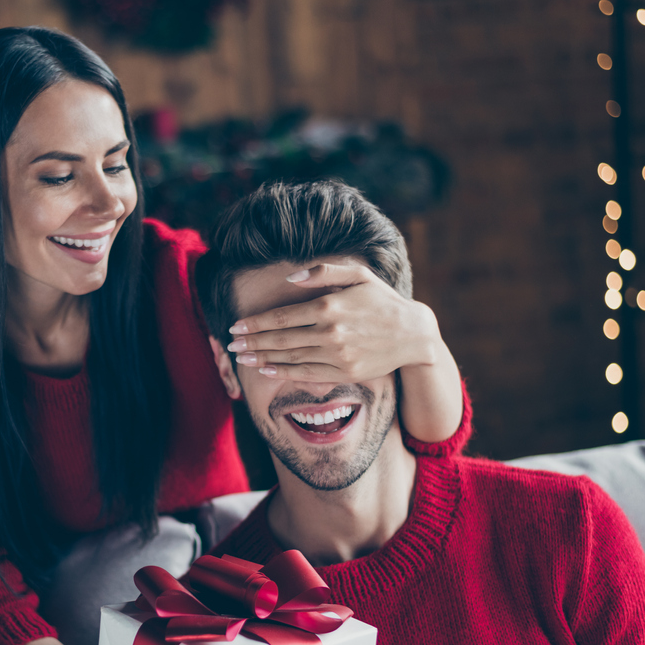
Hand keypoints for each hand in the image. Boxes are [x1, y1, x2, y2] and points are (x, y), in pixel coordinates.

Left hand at [226, 263, 440, 382]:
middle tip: (230, 345)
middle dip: (251, 342)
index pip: (281, 316)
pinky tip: (267, 369)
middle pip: (281, 339)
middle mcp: (331, 332)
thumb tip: (290, 278)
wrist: (414, 334)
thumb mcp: (358, 274)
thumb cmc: (382, 300)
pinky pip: (307, 374)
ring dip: (262, 358)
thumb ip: (322, 271)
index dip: (255, 323)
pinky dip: (284, 372)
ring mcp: (338, 354)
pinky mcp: (345, 372)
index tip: (235, 326)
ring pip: (290, 357)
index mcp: (329, 306)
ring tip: (242, 358)